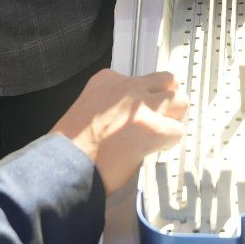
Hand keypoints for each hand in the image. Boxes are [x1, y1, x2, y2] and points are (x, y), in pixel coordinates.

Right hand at [50, 69, 187, 194]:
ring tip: (163, 134)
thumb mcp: (87, 110)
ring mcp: (141, 106)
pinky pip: (177, 131)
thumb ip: (112, 106)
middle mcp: (127, 86)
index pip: (141, 79)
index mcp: (107, 80)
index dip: (145, 98)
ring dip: (174, 118)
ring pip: (179, 101)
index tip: (143, 111)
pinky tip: (156, 150)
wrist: (65, 164)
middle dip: (168, 99)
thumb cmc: (71, 147)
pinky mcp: (153, 129)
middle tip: (164, 117)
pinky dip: (170, 143)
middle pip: (166, 80)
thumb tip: (131, 120)